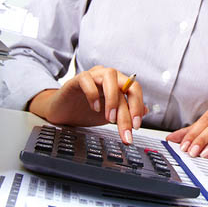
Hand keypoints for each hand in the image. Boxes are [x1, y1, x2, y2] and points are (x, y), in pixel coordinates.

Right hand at [28, 65, 144, 143]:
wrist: (62, 112)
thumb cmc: (85, 110)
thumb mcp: (110, 115)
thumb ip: (126, 111)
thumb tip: (146, 111)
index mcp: (118, 84)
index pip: (134, 90)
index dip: (138, 107)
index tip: (136, 127)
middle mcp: (108, 77)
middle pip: (125, 86)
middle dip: (128, 111)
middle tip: (125, 130)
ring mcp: (93, 76)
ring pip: (109, 76)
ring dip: (113, 99)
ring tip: (109, 118)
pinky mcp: (76, 79)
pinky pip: (87, 80)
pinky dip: (92, 94)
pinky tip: (94, 108)